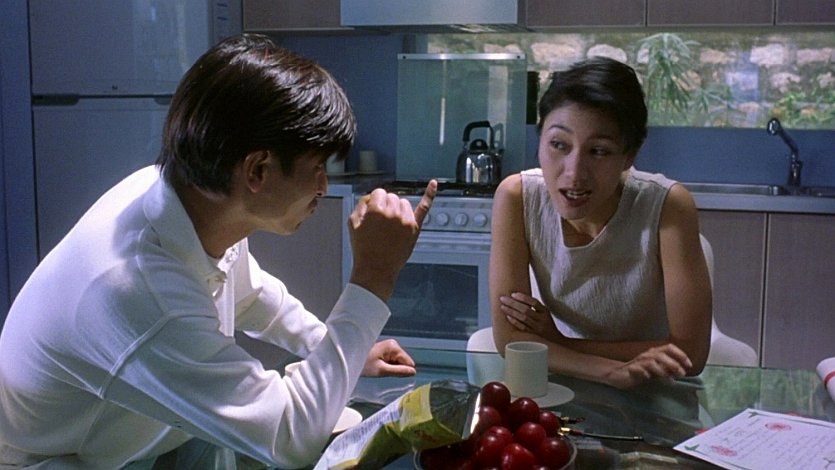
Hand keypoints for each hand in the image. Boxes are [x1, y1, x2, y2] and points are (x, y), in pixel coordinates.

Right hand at [348, 181, 436, 300]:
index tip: (372, 213)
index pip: (378, 193)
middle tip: (380, 223)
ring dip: (397, 209)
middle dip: (385, 206)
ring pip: (404, 202)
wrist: (376, 270)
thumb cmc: (363, 249)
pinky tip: (433, 184)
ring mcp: (406, 220)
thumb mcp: (353, 224)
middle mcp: (393, 213)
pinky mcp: (415, 228)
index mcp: (376, 210)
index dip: (374, 202)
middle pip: (392, 196)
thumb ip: (360, 205)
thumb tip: (370, 198)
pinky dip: (429, 194)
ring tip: (391, 226)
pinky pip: (424, 207)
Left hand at [362, 339, 415, 376]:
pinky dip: (387, 365)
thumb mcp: (381, 370)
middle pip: (404, 361)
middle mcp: (394, 344)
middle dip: (395, 368)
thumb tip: (413, 372)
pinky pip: (393, 360)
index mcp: (394, 346)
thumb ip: (398, 371)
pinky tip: (378, 365)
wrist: (349, 359)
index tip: (389, 372)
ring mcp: (390, 346)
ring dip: (391, 367)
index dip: (401, 371)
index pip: (409, 362)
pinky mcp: (386, 349)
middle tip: (382, 370)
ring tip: (378, 367)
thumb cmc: (364, 364)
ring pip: (398, 362)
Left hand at [499, 292, 560, 341]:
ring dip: (511, 311)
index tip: (513, 294)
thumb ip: (535, 307)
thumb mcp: (545, 313)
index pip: (534, 302)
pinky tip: (508, 317)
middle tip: (503, 298)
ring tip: (502, 306)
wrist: (555, 341)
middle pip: (526, 309)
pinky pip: (523, 328)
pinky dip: (515, 322)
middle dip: (513, 303)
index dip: (523, 297)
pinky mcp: (533, 335)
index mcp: (545, 312)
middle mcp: (542, 319)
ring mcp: (538, 328)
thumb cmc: (547, 324)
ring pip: (523, 318)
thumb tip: (519, 297)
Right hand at [606, 343, 692, 388]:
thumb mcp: (656, 370)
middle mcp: (647, 355)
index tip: (689, 365)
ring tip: (669, 379)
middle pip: (661, 354)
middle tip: (682, 374)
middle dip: (673, 364)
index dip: (680, 355)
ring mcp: (638, 362)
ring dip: (661, 370)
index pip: (669, 348)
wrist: (619, 374)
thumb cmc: (640, 371)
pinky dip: (643, 372)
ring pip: (651, 361)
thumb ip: (667, 369)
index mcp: (654, 352)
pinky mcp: (630, 369)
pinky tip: (648, 377)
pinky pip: (636, 369)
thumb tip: (682, 371)